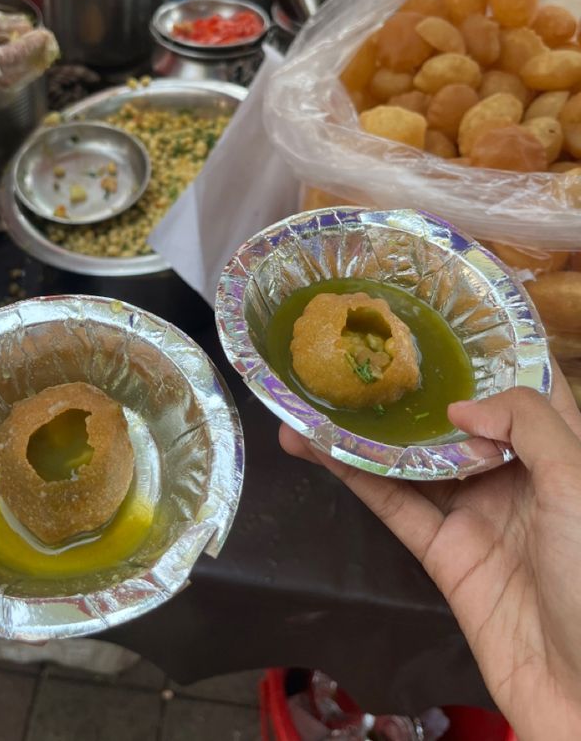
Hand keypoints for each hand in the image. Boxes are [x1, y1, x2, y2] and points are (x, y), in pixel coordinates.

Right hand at [280, 369, 580, 739]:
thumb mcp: (580, 483)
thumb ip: (527, 425)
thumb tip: (461, 406)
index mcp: (563, 452)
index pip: (526, 385)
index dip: (489, 349)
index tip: (441, 313)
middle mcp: (518, 476)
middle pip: (457, 420)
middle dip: (412, 388)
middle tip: (362, 352)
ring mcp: (479, 516)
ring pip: (414, 460)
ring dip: (365, 432)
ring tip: (315, 397)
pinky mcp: (446, 556)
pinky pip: (394, 507)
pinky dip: (354, 477)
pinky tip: (315, 448)